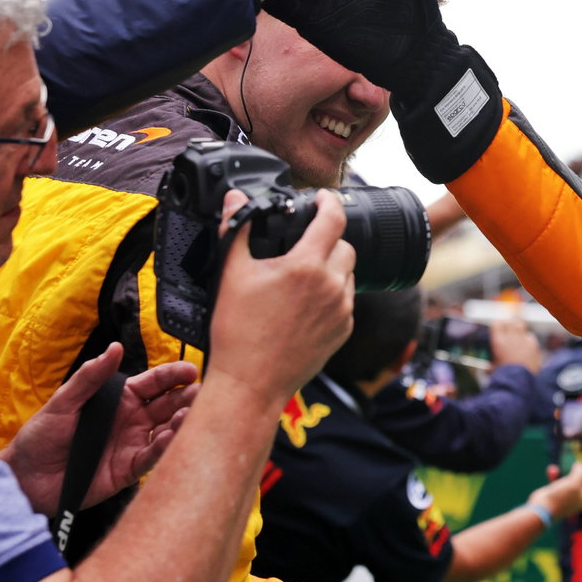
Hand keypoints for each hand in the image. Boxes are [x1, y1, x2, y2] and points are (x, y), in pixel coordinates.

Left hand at [0, 342, 197, 515]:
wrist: (25, 477)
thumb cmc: (41, 435)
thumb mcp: (64, 401)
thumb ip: (91, 377)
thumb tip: (114, 348)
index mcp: (121, 399)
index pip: (155, 383)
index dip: (174, 375)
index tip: (191, 370)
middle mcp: (133, 420)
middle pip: (168, 405)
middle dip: (186, 397)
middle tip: (199, 394)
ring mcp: (132, 445)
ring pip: (166, 430)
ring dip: (181, 422)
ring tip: (190, 414)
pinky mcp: (128, 470)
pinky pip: (151, 457)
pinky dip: (163, 448)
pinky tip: (169, 437)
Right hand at [205, 189, 355, 404]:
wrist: (251, 383)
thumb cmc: (239, 332)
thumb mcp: (231, 275)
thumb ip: (237, 230)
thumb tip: (235, 199)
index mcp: (306, 267)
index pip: (333, 219)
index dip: (329, 201)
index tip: (322, 197)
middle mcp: (331, 286)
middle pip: (345, 246)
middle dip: (328, 238)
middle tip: (305, 243)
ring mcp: (342, 310)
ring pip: (349, 273)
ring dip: (332, 267)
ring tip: (304, 275)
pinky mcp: (344, 331)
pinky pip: (347, 301)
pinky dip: (333, 294)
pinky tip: (308, 302)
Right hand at [489, 316, 542, 374]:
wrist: (518, 381)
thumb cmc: (503, 375)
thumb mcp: (492, 368)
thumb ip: (491, 363)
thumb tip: (487, 367)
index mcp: (498, 341)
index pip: (496, 323)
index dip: (498, 326)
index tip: (499, 329)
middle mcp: (510, 337)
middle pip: (510, 321)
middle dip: (509, 324)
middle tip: (509, 330)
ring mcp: (522, 339)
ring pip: (520, 325)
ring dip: (518, 328)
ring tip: (517, 335)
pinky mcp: (533, 344)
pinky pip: (530, 336)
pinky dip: (528, 338)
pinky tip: (526, 345)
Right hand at [531, 462, 581, 520]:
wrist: (540, 510)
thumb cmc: (561, 498)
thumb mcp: (575, 482)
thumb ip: (581, 471)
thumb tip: (580, 465)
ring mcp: (570, 495)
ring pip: (574, 478)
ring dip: (569, 469)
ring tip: (566, 460)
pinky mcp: (559, 493)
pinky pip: (560, 480)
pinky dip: (557, 474)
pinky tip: (552, 470)